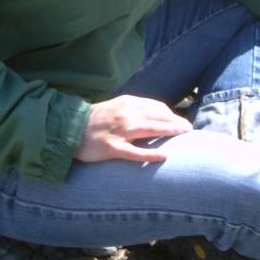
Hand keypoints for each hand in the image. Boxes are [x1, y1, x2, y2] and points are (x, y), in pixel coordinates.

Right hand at [75, 94, 191, 163]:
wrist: (69, 129)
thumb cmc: (94, 120)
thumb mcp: (115, 107)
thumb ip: (133, 109)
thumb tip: (154, 114)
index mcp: (127, 103)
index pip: (156, 107)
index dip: (171, 114)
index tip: (180, 121)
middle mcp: (125, 115)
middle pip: (157, 116)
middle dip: (176, 122)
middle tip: (189, 130)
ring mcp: (119, 131)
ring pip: (150, 129)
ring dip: (170, 132)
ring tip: (184, 136)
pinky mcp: (113, 148)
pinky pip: (135, 152)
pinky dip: (151, 154)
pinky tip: (164, 156)